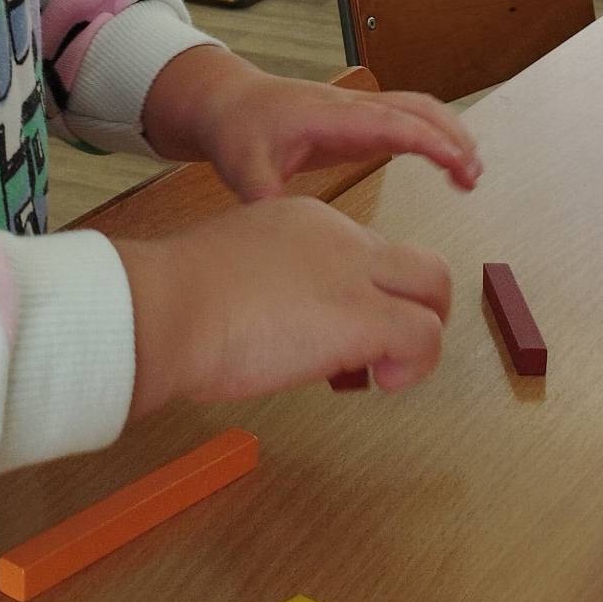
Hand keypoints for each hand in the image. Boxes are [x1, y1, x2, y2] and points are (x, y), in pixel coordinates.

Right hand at [115, 199, 451, 417]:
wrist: (168, 307)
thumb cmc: (176, 299)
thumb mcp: (227, 268)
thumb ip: (265, 282)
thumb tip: (276, 325)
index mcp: (302, 219)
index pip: (361, 251)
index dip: (357, 295)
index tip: (325, 331)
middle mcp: (339, 236)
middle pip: (413, 260)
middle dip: (411, 306)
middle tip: (379, 350)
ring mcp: (356, 273)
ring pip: (434, 285)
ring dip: (420, 334)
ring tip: (384, 370)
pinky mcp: (365, 316)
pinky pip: (424, 335)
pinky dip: (415, 365)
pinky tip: (380, 381)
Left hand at [143, 49, 482, 201]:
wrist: (228, 103)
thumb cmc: (237, 129)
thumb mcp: (243, 167)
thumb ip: (262, 195)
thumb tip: (282, 228)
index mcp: (328, 117)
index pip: (391, 121)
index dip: (429, 140)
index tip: (458, 162)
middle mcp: (350, 107)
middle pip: (416, 107)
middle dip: (452, 136)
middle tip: (474, 174)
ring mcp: (357, 110)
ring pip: (417, 108)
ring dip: (449, 133)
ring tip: (471, 172)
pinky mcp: (358, 120)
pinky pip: (407, 118)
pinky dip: (435, 135)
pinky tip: (447, 162)